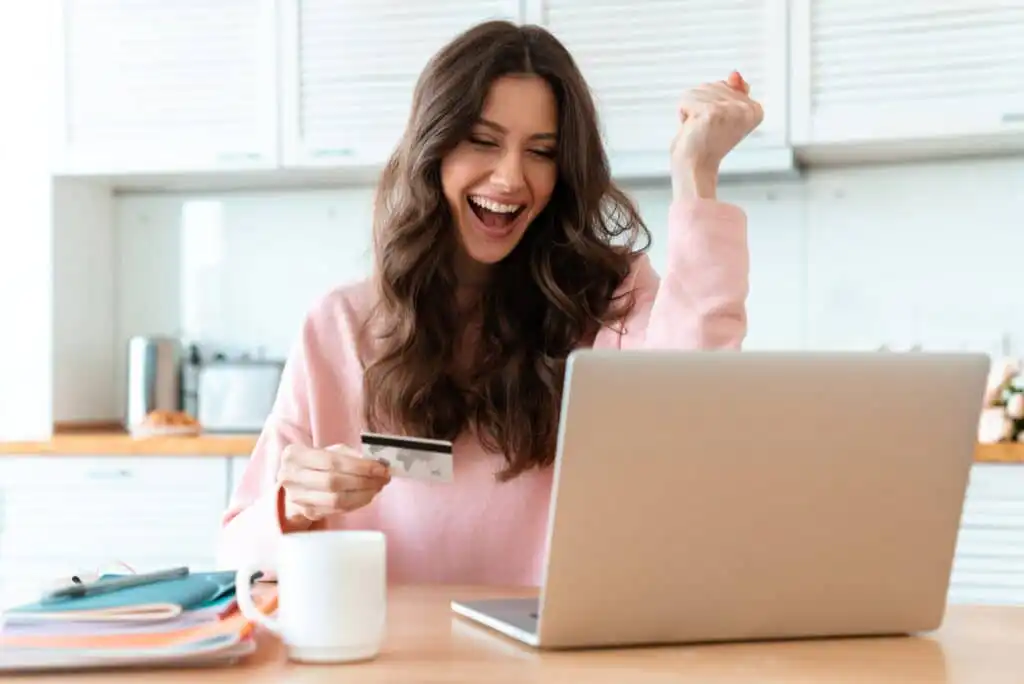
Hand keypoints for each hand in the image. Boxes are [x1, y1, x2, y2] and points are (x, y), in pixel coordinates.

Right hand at [277, 443, 390, 530]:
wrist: (294, 483)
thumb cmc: (315, 463)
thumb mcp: (327, 451)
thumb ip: (349, 455)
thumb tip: (376, 464)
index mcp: (294, 455)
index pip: (331, 462)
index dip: (359, 466)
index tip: (380, 468)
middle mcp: (291, 477)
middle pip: (334, 482)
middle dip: (364, 481)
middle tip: (383, 478)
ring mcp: (298, 498)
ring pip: (336, 500)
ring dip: (363, 494)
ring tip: (377, 487)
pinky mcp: (307, 513)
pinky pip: (337, 511)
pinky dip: (357, 503)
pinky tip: (367, 496)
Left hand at [670, 71, 763, 199]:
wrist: (695, 167)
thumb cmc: (707, 143)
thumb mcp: (723, 113)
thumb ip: (732, 91)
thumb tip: (735, 74)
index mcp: (755, 109)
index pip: (726, 85)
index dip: (713, 104)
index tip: (718, 125)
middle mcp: (747, 108)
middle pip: (712, 85)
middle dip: (701, 105)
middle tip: (706, 129)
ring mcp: (730, 109)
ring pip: (698, 91)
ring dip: (691, 110)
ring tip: (699, 129)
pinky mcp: (712, 112)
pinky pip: (687, 99)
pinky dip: (682, 114)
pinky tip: (692, 128)